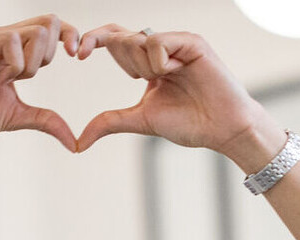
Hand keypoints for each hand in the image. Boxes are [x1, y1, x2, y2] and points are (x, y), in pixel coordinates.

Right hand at [0, 14, 79, 150]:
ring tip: (15, 79)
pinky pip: (9, 40)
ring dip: (35, 59)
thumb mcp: (16, 118)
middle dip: (55, 50)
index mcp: (14, 52)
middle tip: (34, 76)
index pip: (53, 29)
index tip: (79, 57)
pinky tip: (3, 78)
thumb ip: (45, 121)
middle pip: (49, 21)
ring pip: (34, 29)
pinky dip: (16, 62)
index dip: (72, 37)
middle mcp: (3, 41)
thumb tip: (74, 141)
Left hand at [73, 26, 283, 168]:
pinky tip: (177, 73)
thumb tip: (78, 142)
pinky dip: (160, 61)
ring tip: (169, 79)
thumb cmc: (190, 123)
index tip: (76, 54)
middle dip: (116, 56)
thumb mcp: (141, 120)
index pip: (114, 41)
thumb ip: (110, 122)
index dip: (93, 41)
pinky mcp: (192, 42)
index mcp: (148, 63)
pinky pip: (158, 42)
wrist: (222, 129)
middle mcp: (161, 48)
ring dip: (144, 66)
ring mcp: (177, 42)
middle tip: (123, 69)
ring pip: (137, 41)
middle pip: (120, 37)